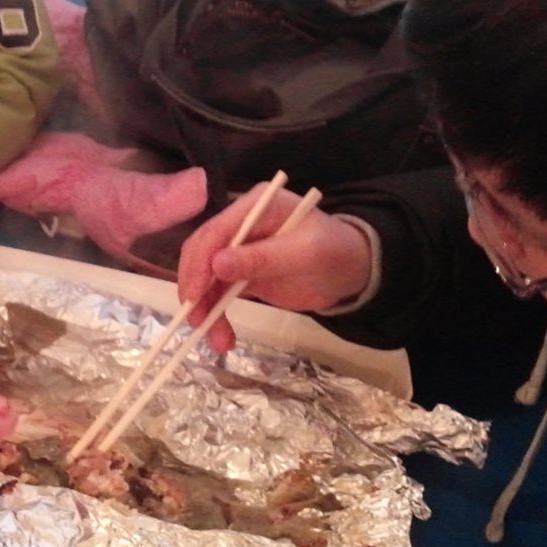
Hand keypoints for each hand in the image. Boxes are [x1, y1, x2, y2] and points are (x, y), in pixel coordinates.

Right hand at [176, 184, 373, 353]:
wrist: (352, 270)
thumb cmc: (335, 253)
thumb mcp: (305, 254)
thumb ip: (263, 258)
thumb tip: (218, 264)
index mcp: (256, 206)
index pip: (216, 230)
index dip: (200, 262)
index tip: (194, 295)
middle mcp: (240, 223)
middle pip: (202, 252)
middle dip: (195, 288)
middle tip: (195, 319)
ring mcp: (239, 249)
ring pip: (206, 278)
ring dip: (205, 309)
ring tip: (217, 340)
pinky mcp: (241, 273)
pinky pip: (219, 293)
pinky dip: (216, 315)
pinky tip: (224, 337)